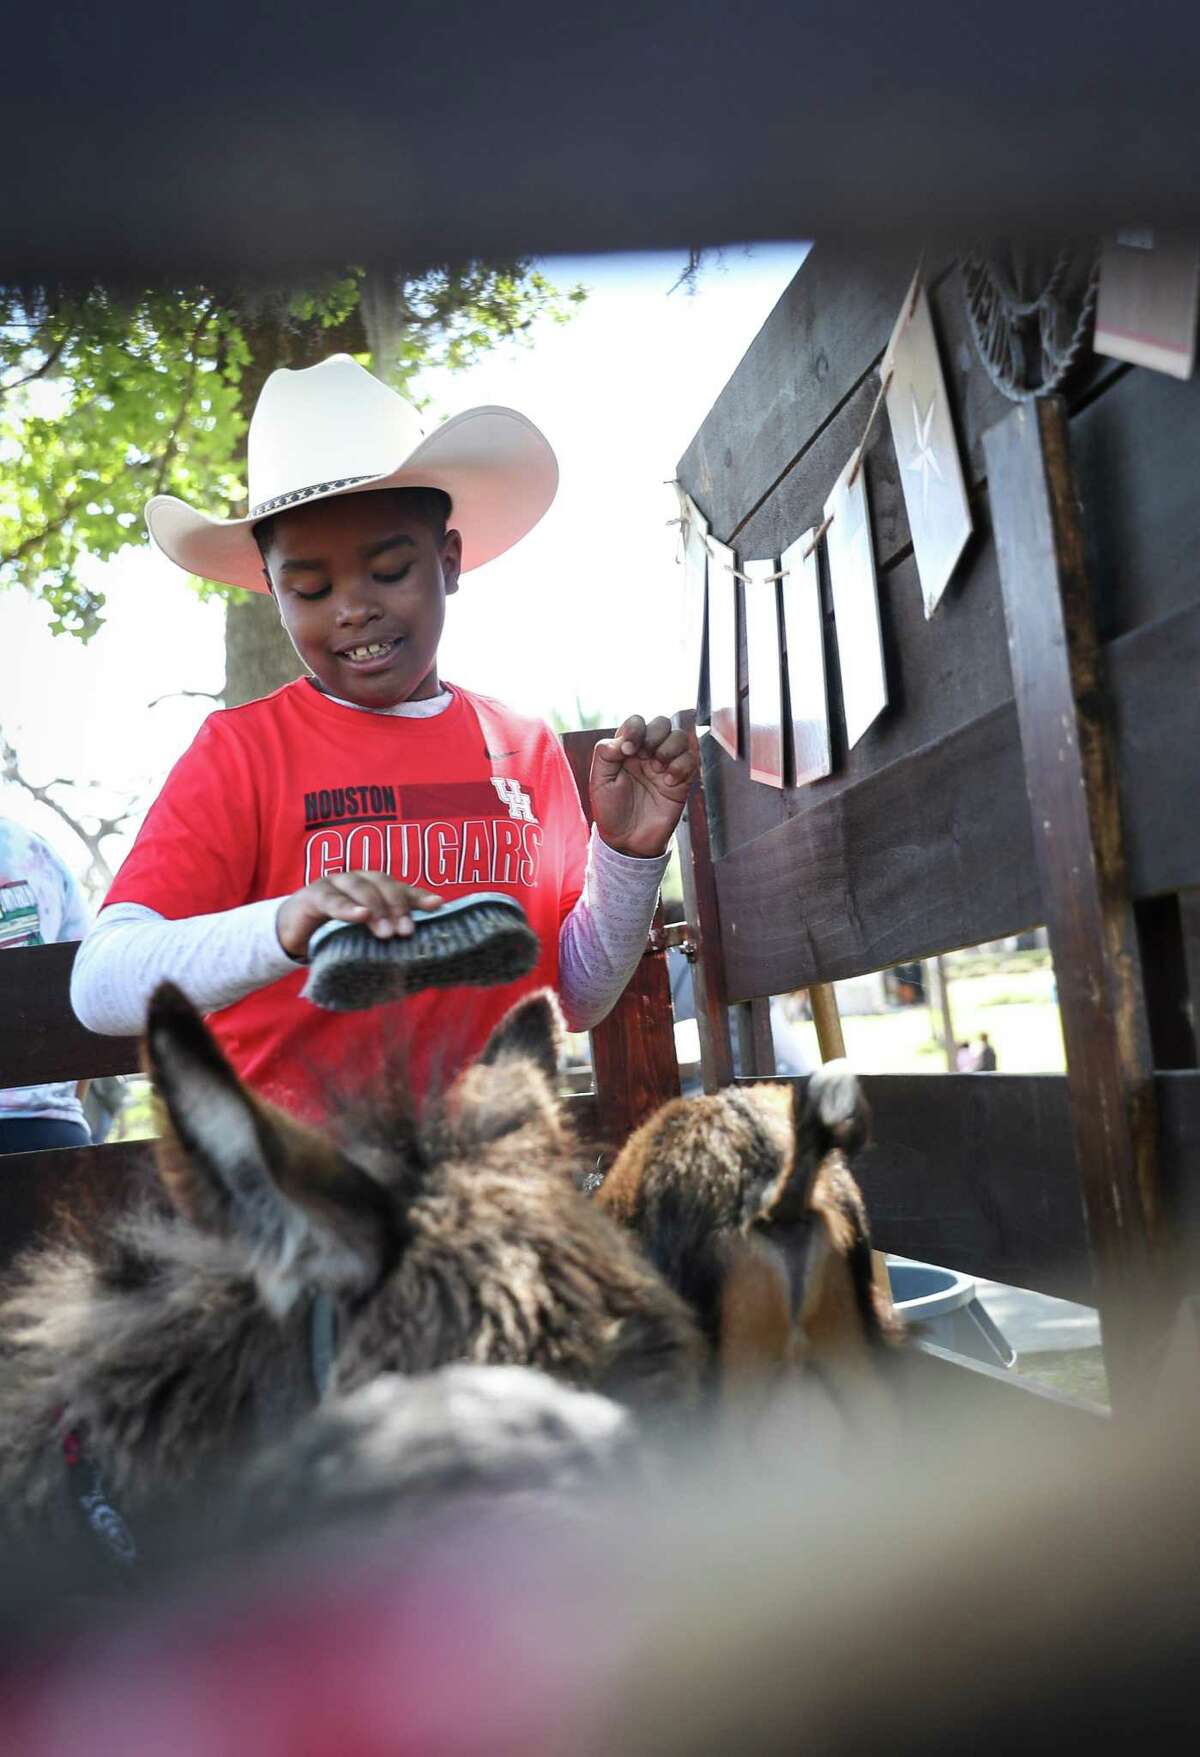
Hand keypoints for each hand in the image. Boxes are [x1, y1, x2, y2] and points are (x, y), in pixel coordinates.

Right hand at [277, 874, 442, 960]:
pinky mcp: (313, 894)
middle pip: (382, 883)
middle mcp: (357, 879)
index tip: (437, 905)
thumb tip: (419, 951)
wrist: (294, 932)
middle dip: (397, 906)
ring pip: (360, 887)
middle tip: (405, 931)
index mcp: (374, 886)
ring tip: (386, 932)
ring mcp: (335, 883)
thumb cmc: (336, 932)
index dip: (418, 895)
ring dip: (375, 908)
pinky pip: (332, 899)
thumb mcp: (365, 934)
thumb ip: (386, 933)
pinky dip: (347, 907)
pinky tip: (359, 916)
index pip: (400, 887)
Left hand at [590, 714, 697, 858]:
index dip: (635, 729)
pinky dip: (682, 765)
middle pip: (662, 724)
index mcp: (627, 750)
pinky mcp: (682, 782)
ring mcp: (665, 767)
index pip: (637, 722)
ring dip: (670, 747)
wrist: (627, 841)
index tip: (628, 750)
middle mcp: (648, 754)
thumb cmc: (611, 811)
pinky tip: (670, 781)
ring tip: (659, 767)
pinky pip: (691, 760)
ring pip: (680, 737)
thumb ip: (605, 754)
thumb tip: (623, 739)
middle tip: (645, 755)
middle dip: (655, 734)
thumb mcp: (599, 781)